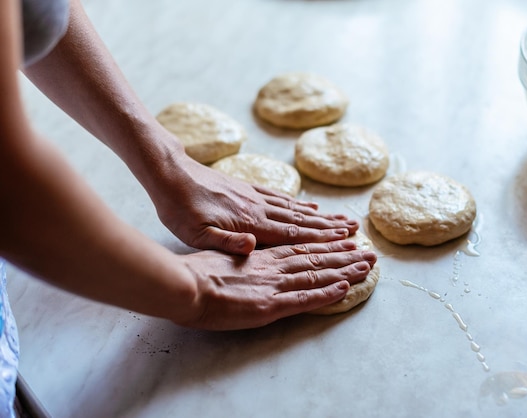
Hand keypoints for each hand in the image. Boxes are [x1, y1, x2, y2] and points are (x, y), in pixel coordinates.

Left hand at [153, 154, 359, 254]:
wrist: (170, 173)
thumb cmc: (180, 208)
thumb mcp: (196, 233)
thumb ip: (226, 242)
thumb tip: (253, 247)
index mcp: (251, 223)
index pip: (293, 234)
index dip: (321, 239)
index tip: (344, 240)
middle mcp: (258, 208)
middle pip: (301, 220)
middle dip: (329, 227)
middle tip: (354, 230)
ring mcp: (254, 196)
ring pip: (294, 208)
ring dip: (320, 215)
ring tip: (341, 218)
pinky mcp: (247, 188)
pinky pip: (279, 196)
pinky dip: (297, 202)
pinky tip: (308, 204)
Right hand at [178, 240, 376, 329]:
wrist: (184, 285)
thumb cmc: (196, 272)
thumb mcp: (222, 254)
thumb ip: (242, 253)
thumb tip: (252, 247)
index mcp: (263, 257)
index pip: (302, 249)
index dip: (326, 246)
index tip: (346, 241)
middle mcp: (274, 268)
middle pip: (316, 259)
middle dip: (345, 256)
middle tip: (369, 253)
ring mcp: (274, 286)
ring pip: (317, 275)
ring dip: (345, 270)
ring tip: (367, 265)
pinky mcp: (270, 306)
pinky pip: (305, 299)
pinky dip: (327, 293)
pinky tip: (345, 288)